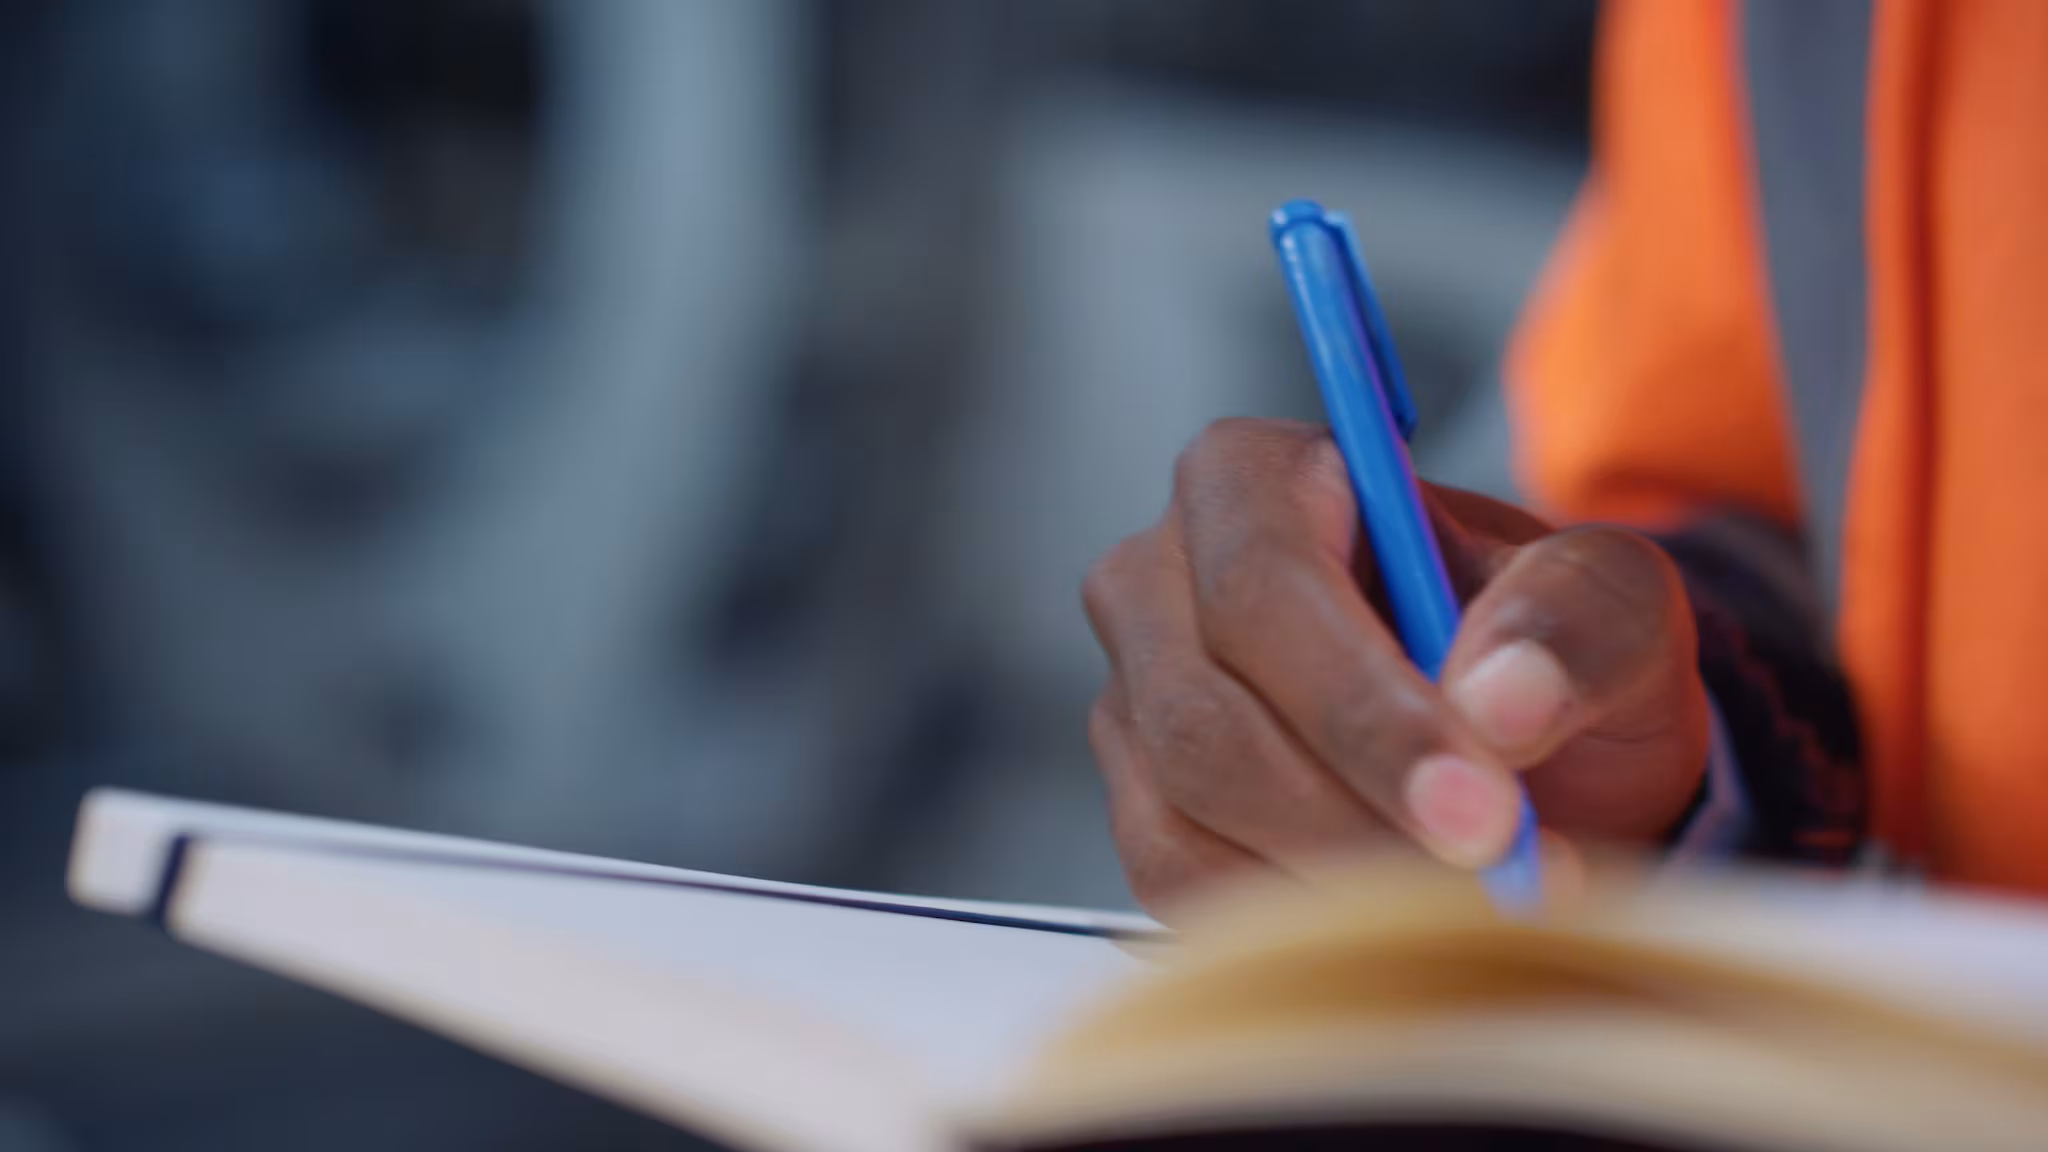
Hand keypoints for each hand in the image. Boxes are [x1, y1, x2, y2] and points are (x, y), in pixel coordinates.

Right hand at [1082, 419, 1708, 914]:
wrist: (1519, 746)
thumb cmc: (1544, 651)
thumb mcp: (1615, 604)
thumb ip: (1576, 619)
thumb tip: (1499, 701)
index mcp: (1252, 478)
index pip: (1264, 583)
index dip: (1361, 705)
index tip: (1480, 809)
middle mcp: (1159, 578)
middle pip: (1207, 717)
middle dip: (1359, 817)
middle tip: (1496, 881)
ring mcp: (1134, 701)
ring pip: (1187, 817)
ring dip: (1336, 881)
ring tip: (1471, 899)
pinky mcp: (1137, 808)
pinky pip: (1180, 888)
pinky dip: (1295, 923)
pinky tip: (1394, 919)